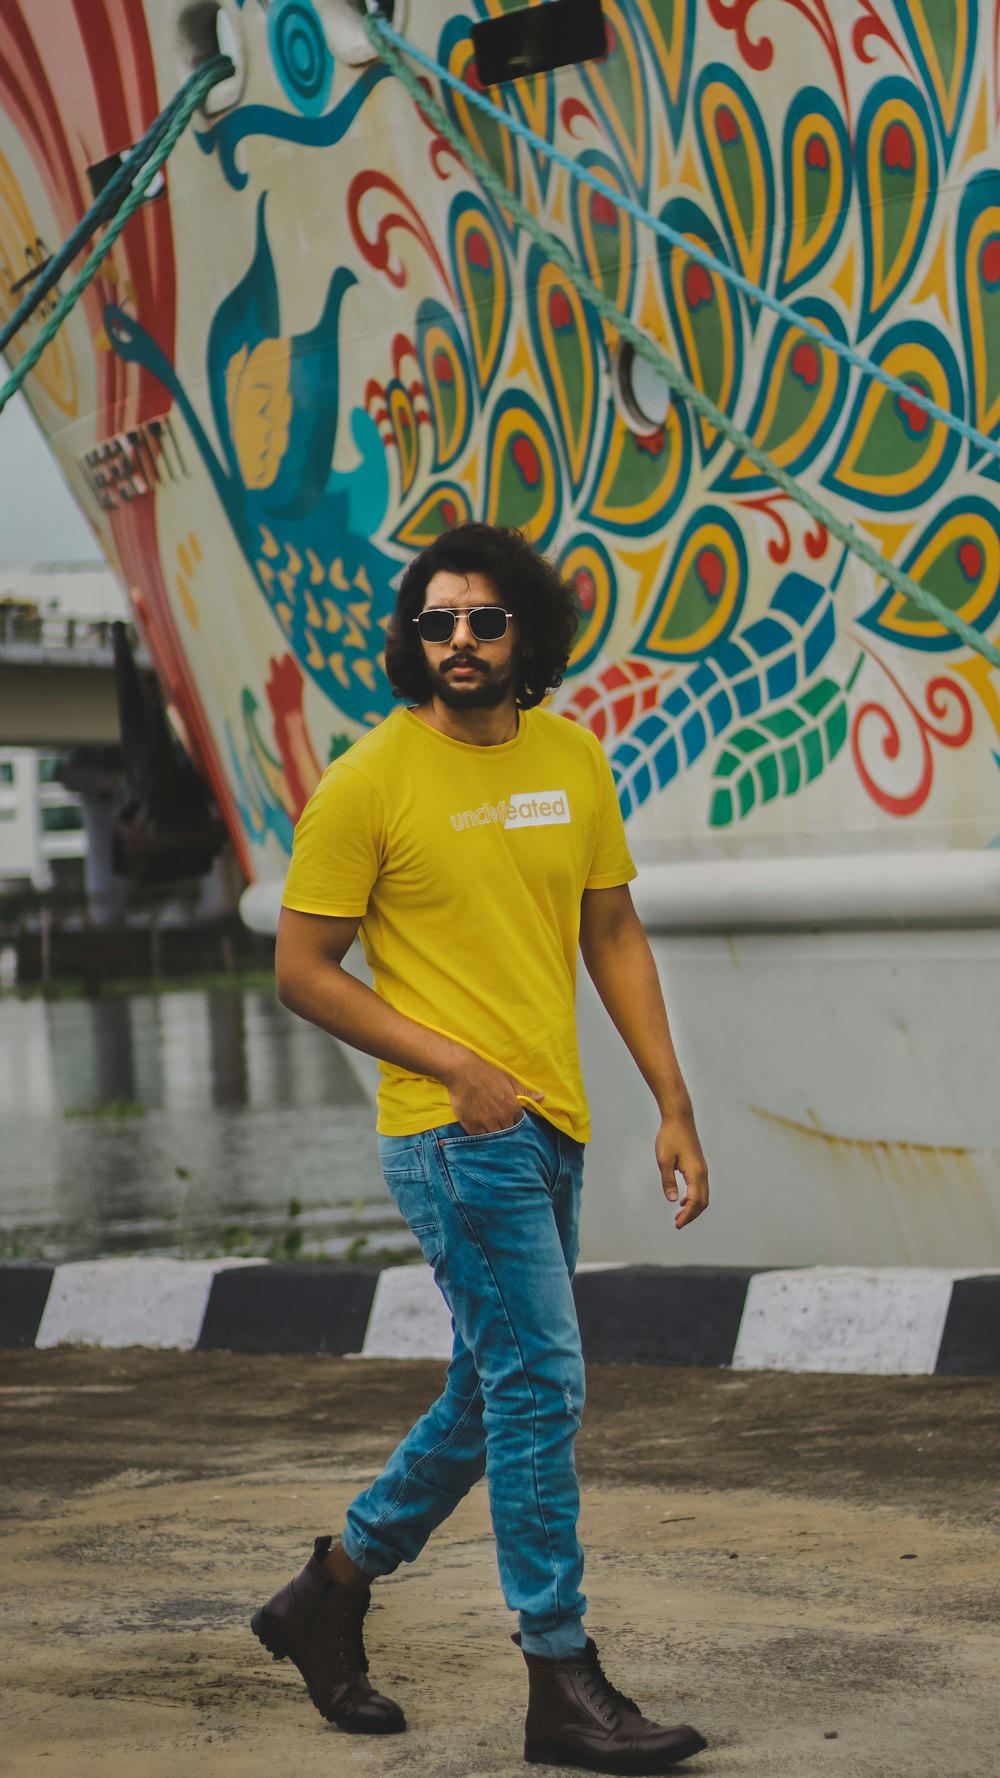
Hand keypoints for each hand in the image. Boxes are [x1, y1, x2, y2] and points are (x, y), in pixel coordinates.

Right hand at [443, 1050, 543, 1134]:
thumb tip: (542, 1097)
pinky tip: (481, 1131)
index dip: (515, 1122)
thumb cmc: (487, 1074)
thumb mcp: (509, 1080)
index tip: (511, 1120)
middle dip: (506, 1130)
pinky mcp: (471, 1126)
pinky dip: (481, 1136)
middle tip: (500, 1125)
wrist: (463, 1071)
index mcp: (512, 1108)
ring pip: (495, 1137)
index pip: (519, 1123)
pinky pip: (480, 1138)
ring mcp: (486, 1123)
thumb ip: (525, 1092)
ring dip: (495, 1135)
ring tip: (491, 1129)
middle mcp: (501, 1118)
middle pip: (508, 1132)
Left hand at [656, 1106, 708, 1229]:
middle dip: (691, 1215)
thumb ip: (668, 1181)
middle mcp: (703, 1173)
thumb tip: (672, 1200)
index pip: (695, 1201)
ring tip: (679, 1216)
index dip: (687, 1215)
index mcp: (695, 1173)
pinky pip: (700, 1187)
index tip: (677, 1224)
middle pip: (702, 1201)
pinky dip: (694, 1198)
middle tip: (677, 1224)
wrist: (679, 1119)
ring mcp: (702, 1169)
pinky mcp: (699, 1166)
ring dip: (693, 1207)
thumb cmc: (670, 1137)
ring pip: (703, 1195)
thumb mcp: (664, 1160)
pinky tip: (682, 1200)